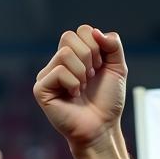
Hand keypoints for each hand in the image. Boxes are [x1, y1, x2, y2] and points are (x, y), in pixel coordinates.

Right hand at [34, 25, 126, 154]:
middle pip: (69, 37)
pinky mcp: (41, 88)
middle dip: (89, 57)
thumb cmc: (107, 101)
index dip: (97, 47)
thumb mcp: (118, 68)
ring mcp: (48, 75)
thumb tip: (94, 31)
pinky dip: (73, 83)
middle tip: (92, 77)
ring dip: (82, 73)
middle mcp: (58, 62)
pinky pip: (59, 71)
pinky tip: (74, 96)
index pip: (82, 31)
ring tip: (82, 88)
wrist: (102, 127)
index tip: (100, 68)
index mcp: (74, 55)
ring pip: (64, 53)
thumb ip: (113, 44)